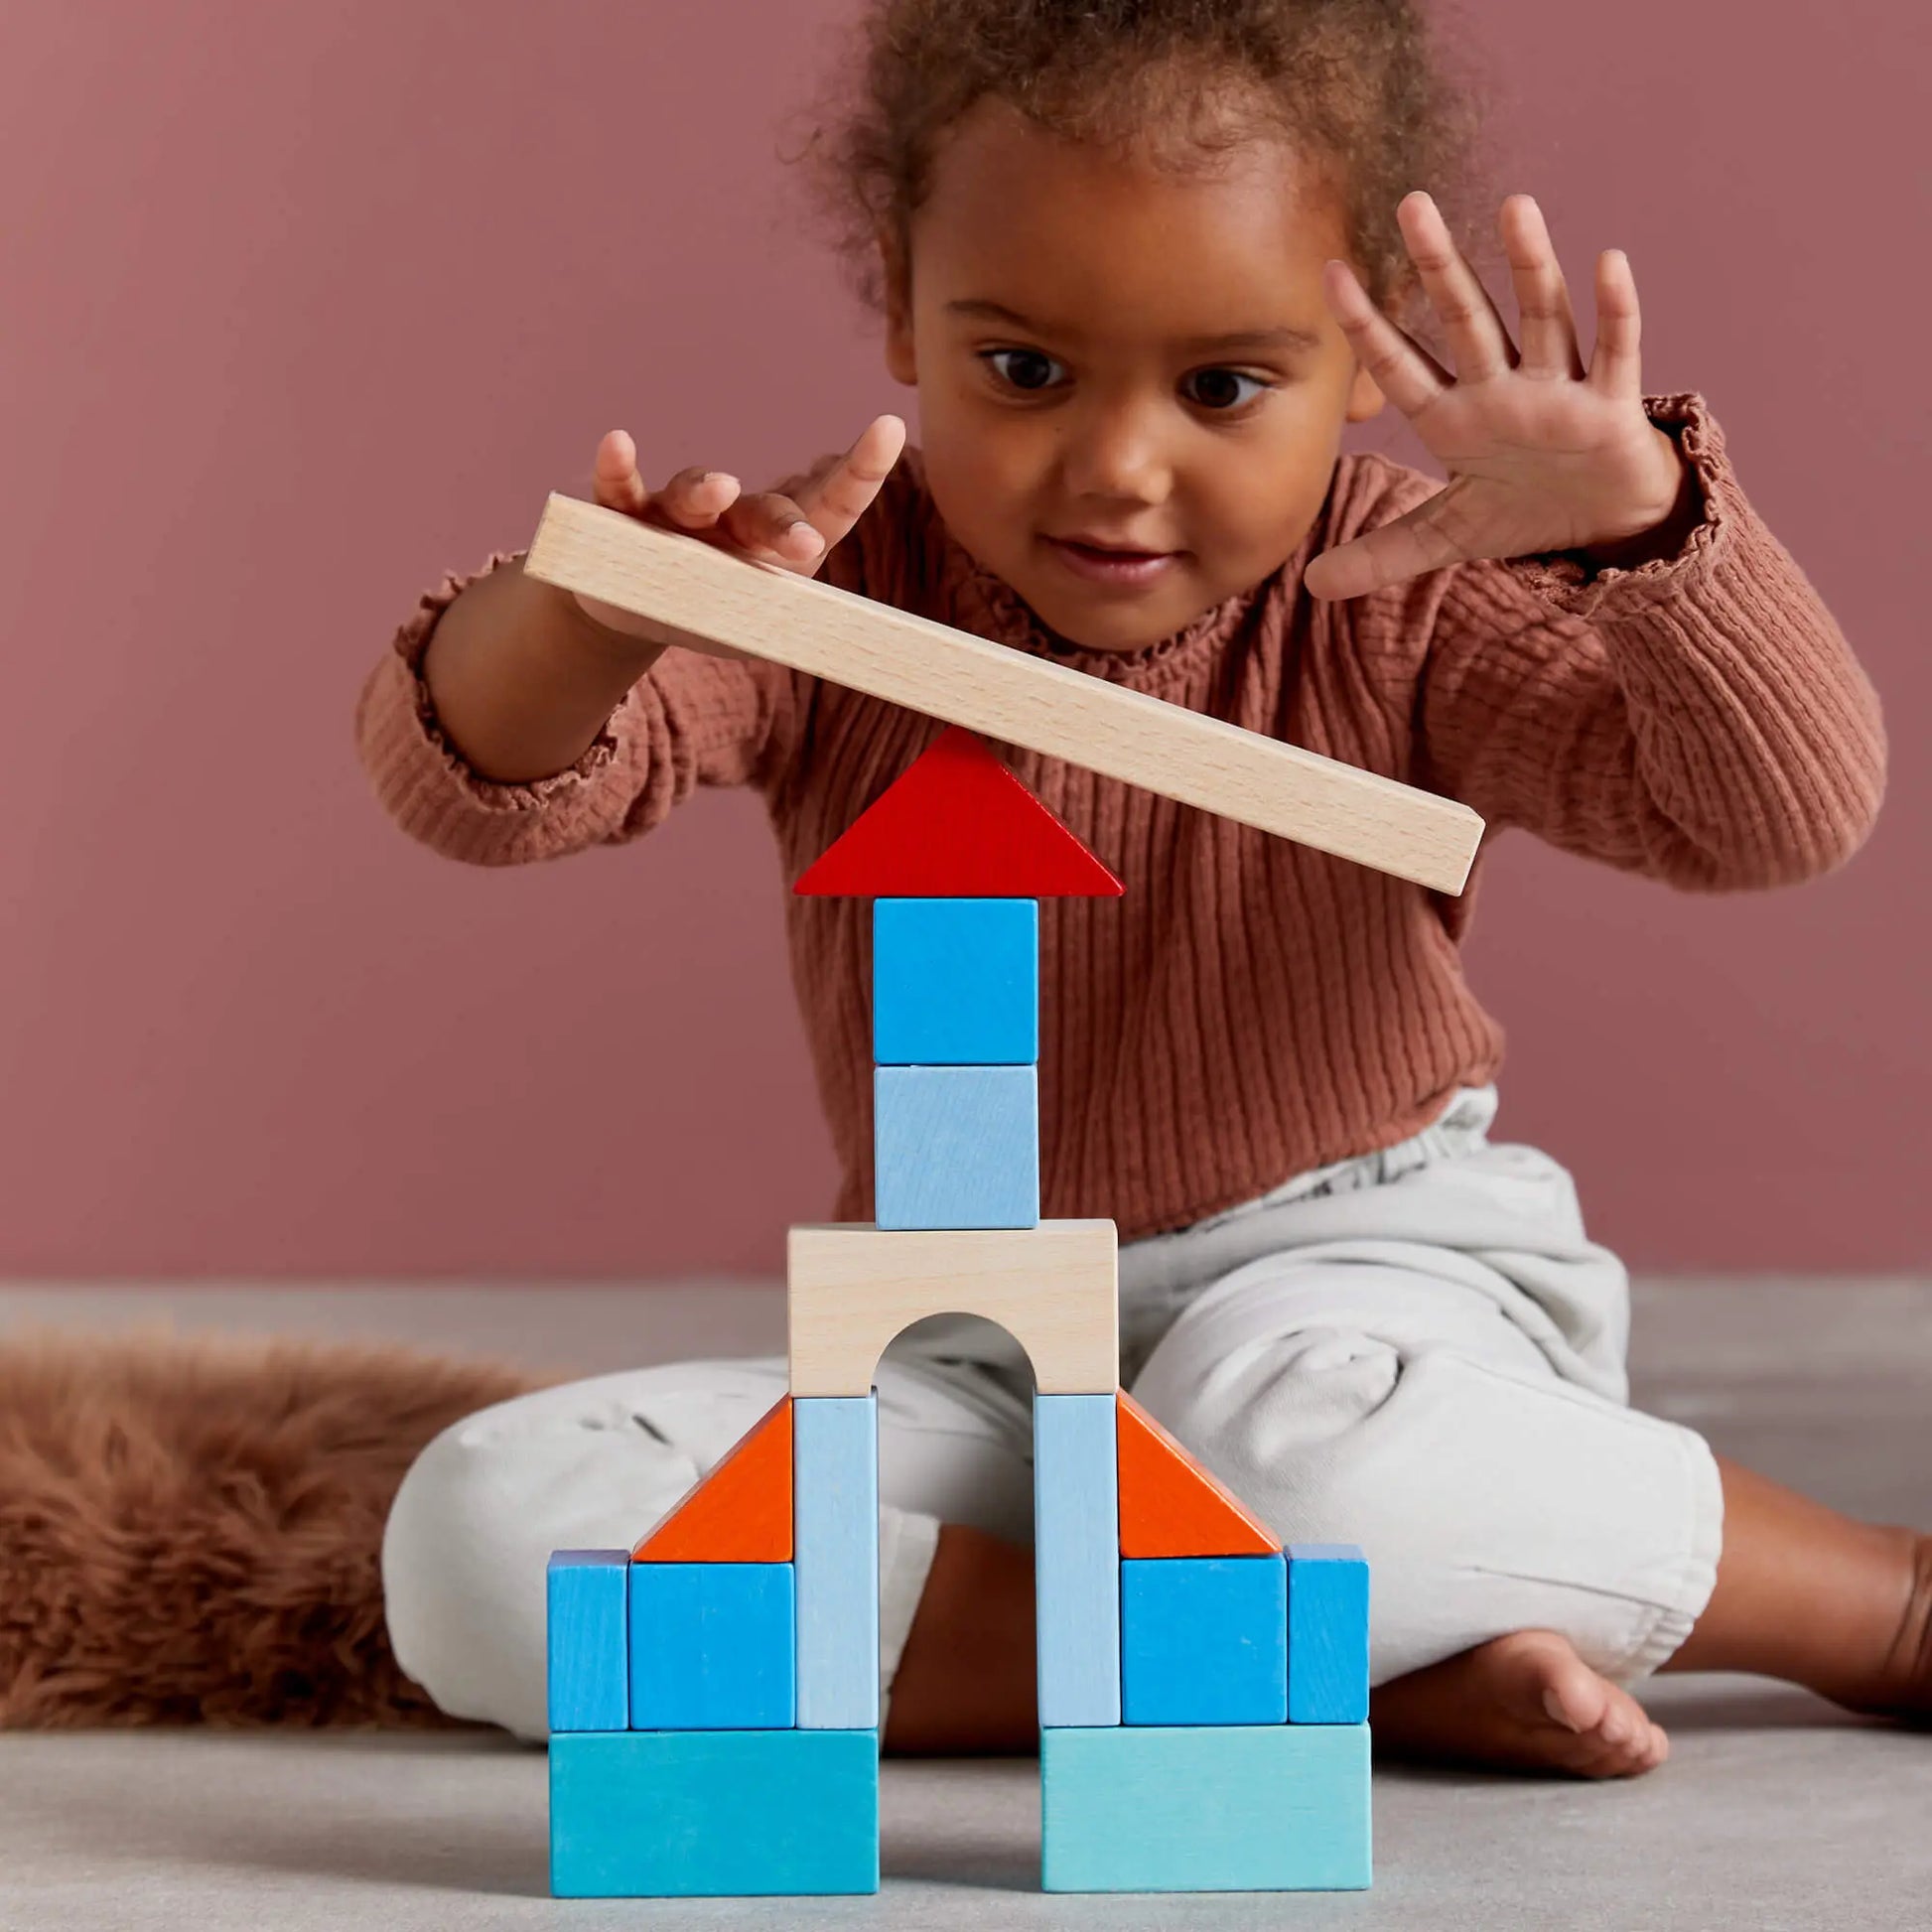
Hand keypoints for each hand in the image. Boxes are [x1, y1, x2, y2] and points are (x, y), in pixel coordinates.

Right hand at [571, 413, 907, 655]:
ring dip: (705, 490)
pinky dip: (617, 469)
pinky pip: (619, 489)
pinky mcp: (623, 514)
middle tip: (803, 546)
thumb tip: (847, 642)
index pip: (828, 508)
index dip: (860, 473)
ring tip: (719, 489)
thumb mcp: (757, 627)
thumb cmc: (712, 612)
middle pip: (764, 512)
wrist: (634, 608)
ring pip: (693, 496)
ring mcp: (678, 512)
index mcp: (777, 543)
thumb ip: (790, 624)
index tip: (890, 429)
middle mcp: (733, 517)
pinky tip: (617, 444)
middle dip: (783, 526)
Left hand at [1302, 193, 1690, 600]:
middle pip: (1465, 318)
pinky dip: (1615, 310)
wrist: (1604, 521)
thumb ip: (1380, 555)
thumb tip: (1309, 585)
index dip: (1366, 325)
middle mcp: (1501, 388)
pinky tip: (1610, 261)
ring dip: (1530, 266)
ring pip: (1541, 316)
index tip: (1328, 272)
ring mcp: (1557, 389)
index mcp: (1454, 415)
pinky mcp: (1611, 405)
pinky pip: (1615, 350)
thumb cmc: (1523, 509)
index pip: (1400, 364)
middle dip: (1440, 267)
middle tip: (1411, 204)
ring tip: (1514, 207)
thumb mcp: (1446, 538)